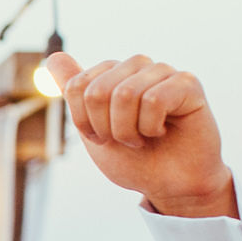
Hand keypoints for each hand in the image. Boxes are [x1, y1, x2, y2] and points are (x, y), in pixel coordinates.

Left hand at [43, 51, 236, 218]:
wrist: (170, 185)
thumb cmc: (134, 159)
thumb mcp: (92, 129)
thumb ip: (74, 92)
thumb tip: (54, 56)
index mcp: (111, 74)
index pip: (76, 87)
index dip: (84, 122)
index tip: (102, 137)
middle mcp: (136, 67)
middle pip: (97, 91)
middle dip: (105, 128)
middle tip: (126, 141)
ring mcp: (162, 72)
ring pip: (125, 94)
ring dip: (128, 131)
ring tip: (144, 138)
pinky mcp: (187, 83)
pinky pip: (154, 99)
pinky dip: (151, 127)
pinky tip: (163, 131)